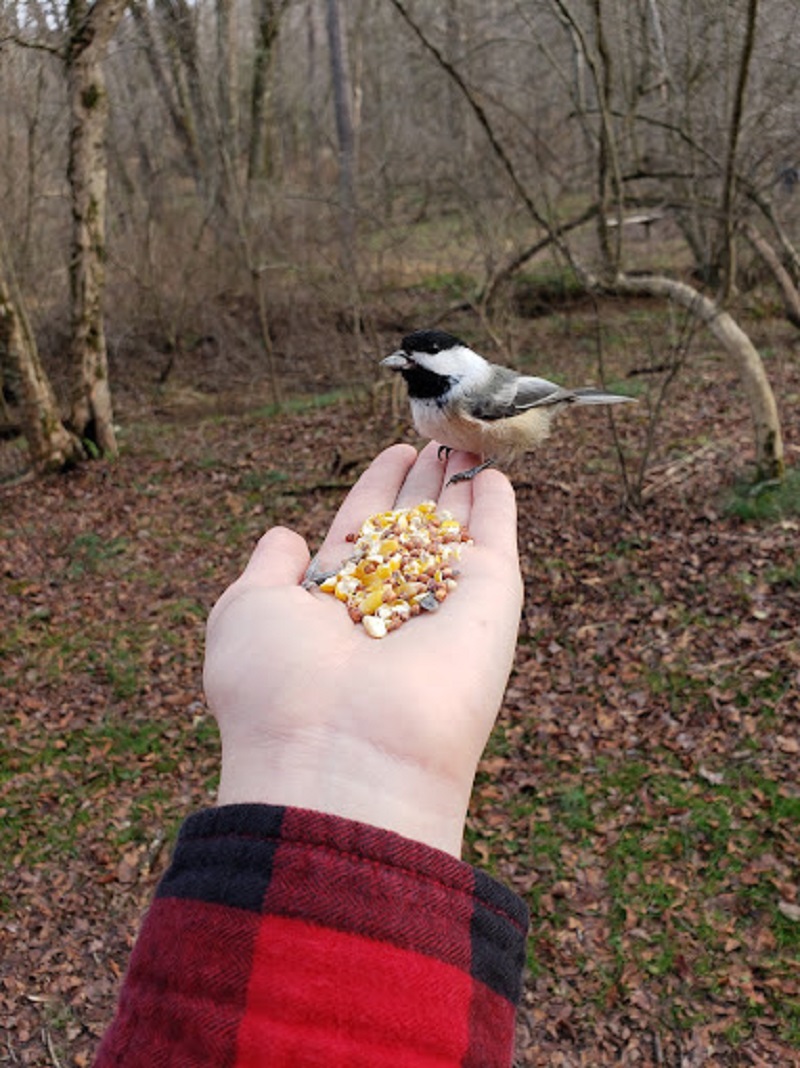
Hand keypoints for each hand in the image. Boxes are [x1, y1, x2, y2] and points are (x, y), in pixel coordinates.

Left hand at [203, 442, 521, 855]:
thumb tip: (284, 536)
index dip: (376, 491)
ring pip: (456, 529)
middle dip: (422, 484)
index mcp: (334, 604)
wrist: (344, 755)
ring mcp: (443, 604)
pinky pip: (497, 543)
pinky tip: (496, 473)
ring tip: (466, 437)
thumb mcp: (248, 611)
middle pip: (412, 528)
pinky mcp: (491, 604)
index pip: (362, 532)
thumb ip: (267, 568)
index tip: (392, 452)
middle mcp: (391, 604)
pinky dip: (498, 508)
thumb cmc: (277, 686)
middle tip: (435, 437)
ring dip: (461, 484)